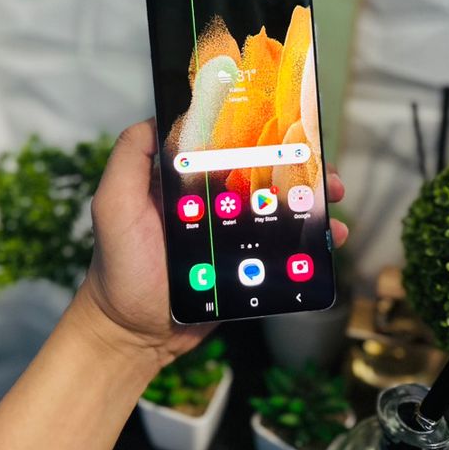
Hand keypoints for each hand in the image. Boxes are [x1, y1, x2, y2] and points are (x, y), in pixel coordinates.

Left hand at [80, 118, 348, 367]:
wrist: (132, 334)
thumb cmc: (119, 266)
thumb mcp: (115, 204)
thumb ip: (130, 158)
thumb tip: (160, 115)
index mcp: (189, 181)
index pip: (231, 147)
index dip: (264, 136)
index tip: (293, 130)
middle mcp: (214, 201)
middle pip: (265, 176)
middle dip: (301, 169)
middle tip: (326, 174)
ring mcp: (233, 234)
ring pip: (280, 210)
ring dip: (311, 203)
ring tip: (334, 203)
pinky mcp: (245, 265)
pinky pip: (281, 249)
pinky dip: (308, 243)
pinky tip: (328, 240)